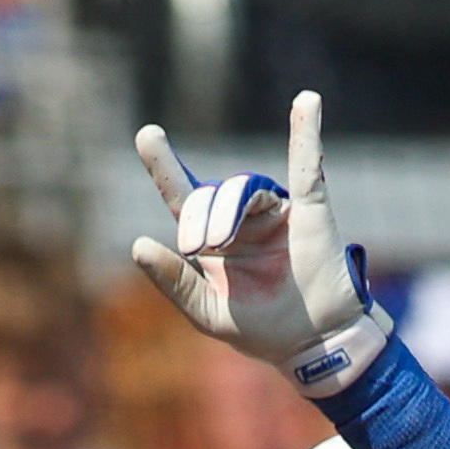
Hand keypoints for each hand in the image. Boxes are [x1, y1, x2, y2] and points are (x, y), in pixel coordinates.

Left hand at [128, 95, 394, 394]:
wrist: (312, 346)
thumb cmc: (261, 330)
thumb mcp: (207, 312)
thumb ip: (173, 283)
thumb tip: (137, 244)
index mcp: (214, 238)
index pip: (183, 195)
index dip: (164, 165)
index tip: (147, 134)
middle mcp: (242, 219)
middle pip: (212, 195)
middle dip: (199, 217)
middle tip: (199, 247)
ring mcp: (275, 212)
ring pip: (244, 188)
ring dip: (225, 211)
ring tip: (217, 242)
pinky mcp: (309, 211)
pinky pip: (307, 167)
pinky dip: (307, 134)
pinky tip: (307, 102)